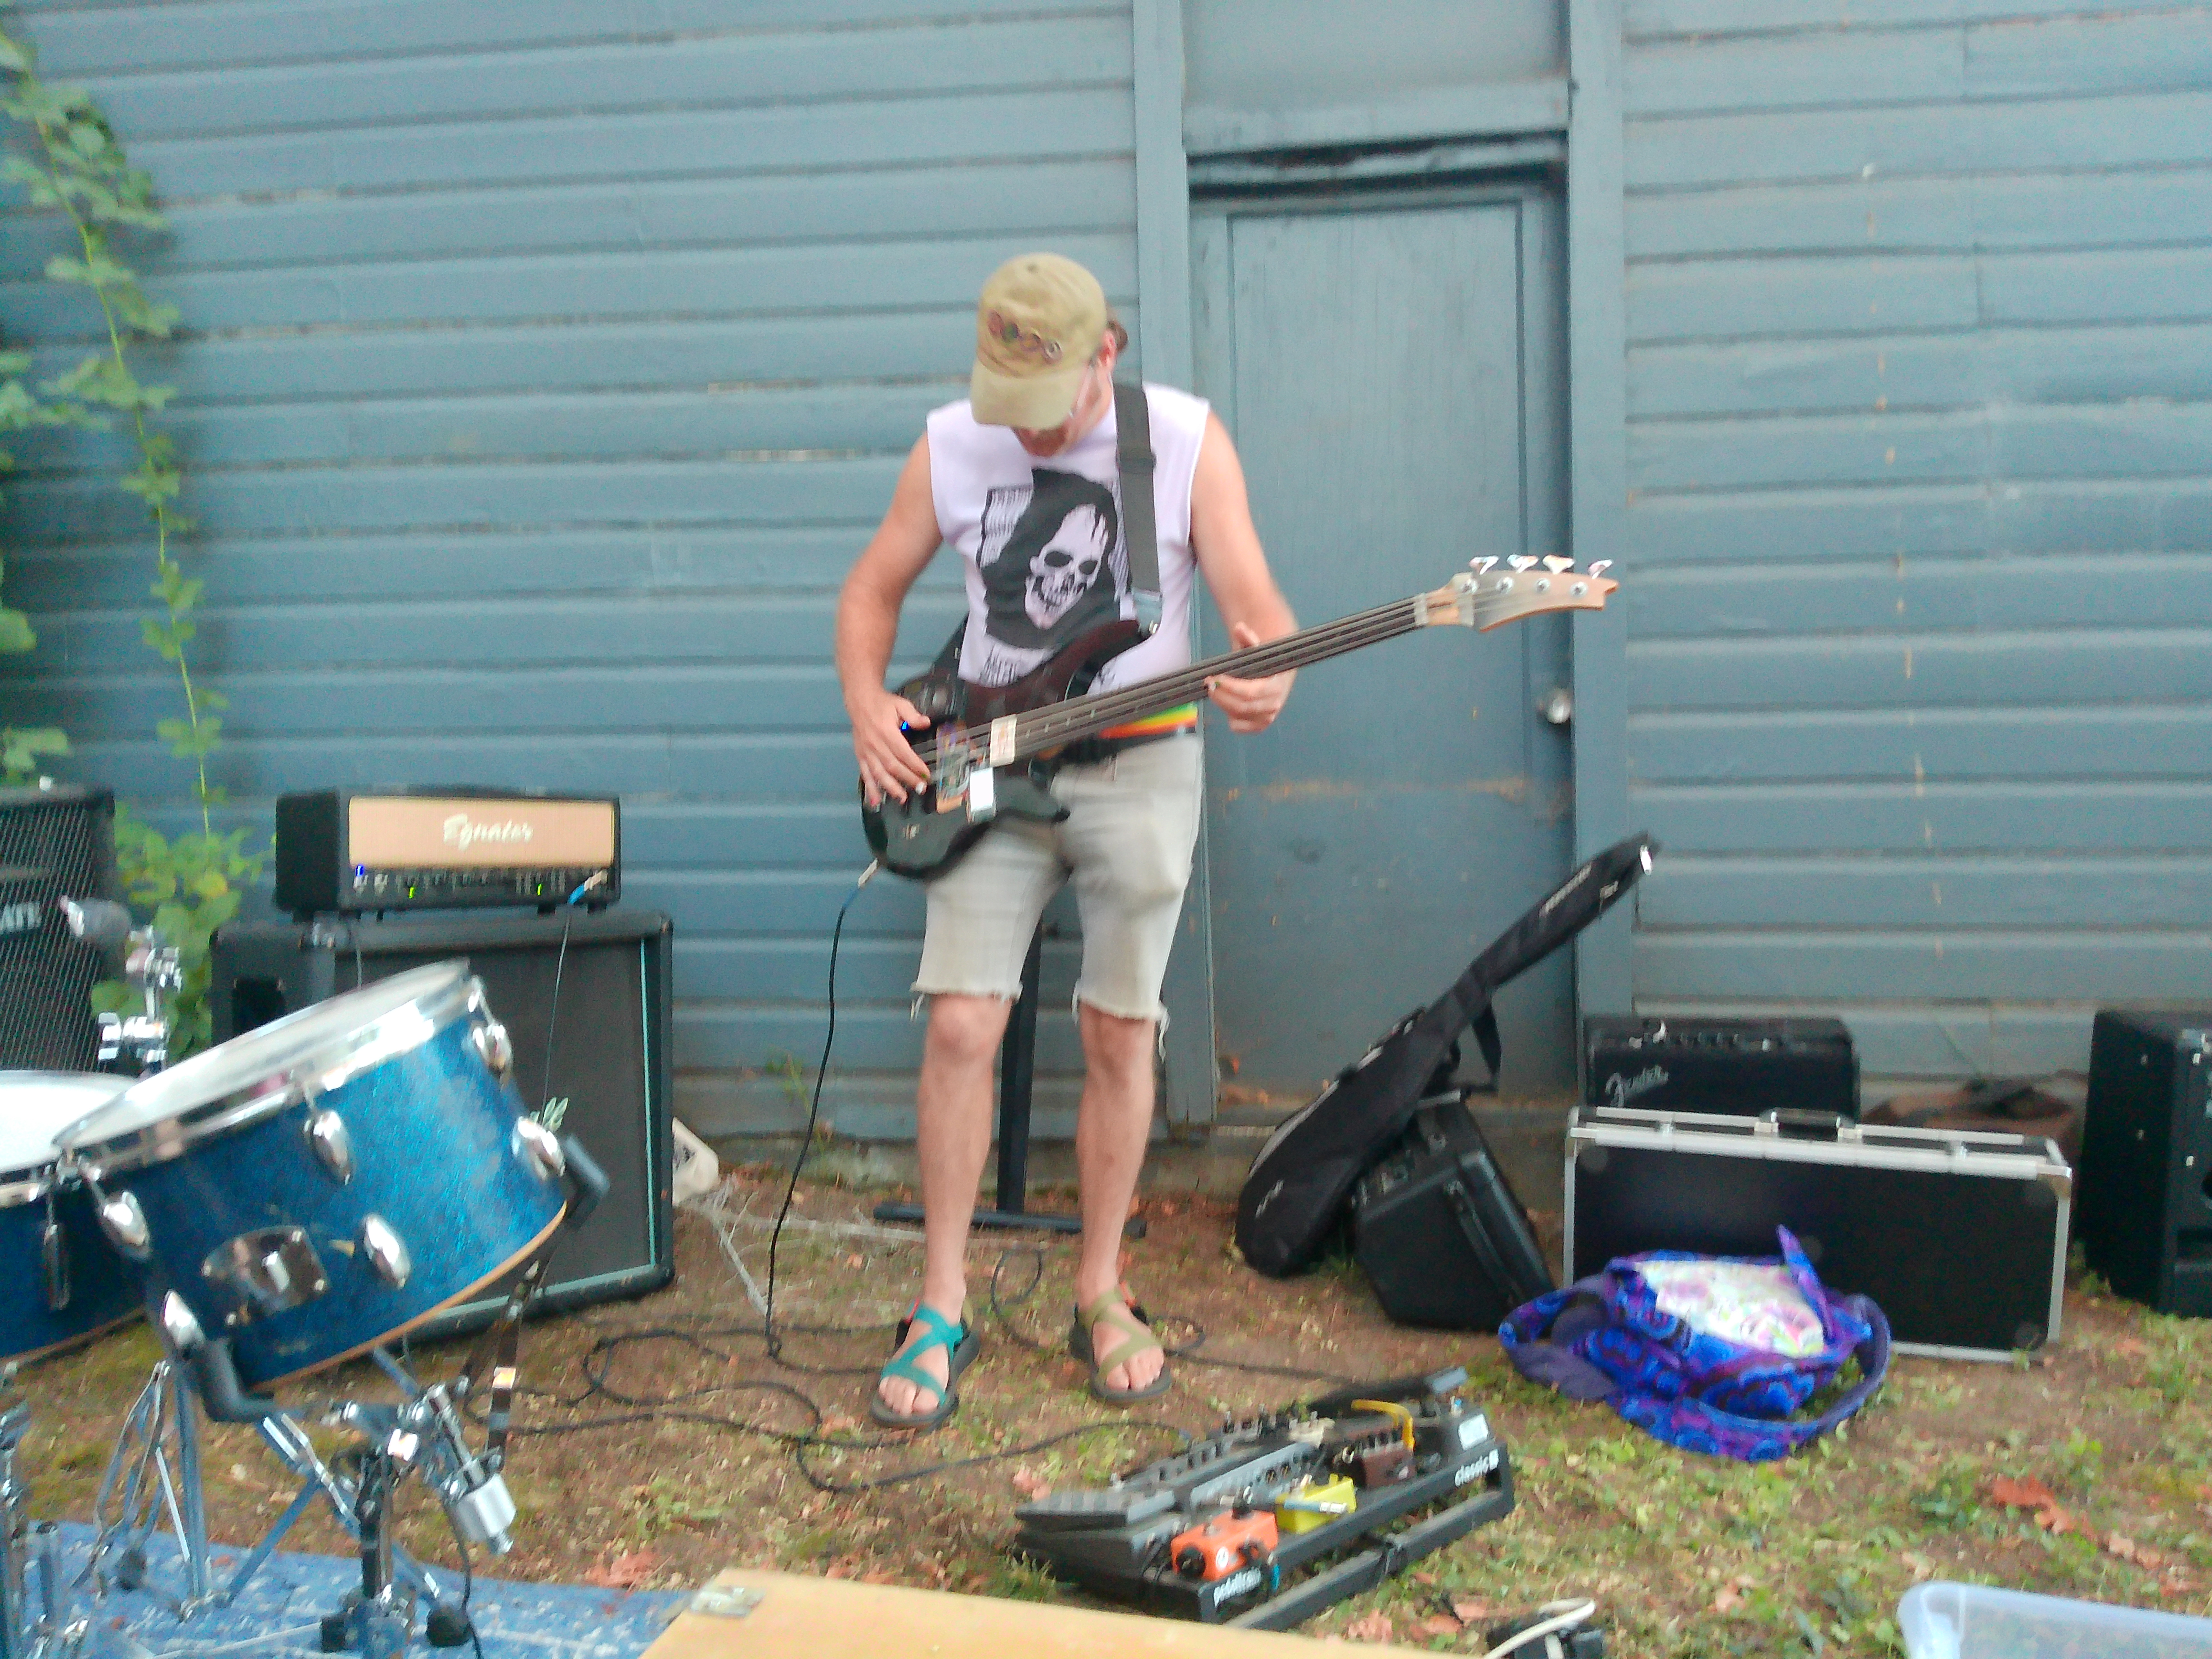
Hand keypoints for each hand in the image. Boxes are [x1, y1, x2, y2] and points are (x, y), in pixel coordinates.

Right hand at [849, 685, 932, 807]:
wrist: (860, 700)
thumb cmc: (882, 703)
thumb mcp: (900, 704)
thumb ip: (913, 716)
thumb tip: (926, 723)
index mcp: (886, 732)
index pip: (903, 753)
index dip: (915, 765)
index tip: (926, 774)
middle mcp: (875, 744)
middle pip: (893, 766)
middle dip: (907, 779)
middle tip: (921, 789)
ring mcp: (866, 752)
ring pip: (879, 773)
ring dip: (890, 787)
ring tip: (902, 798)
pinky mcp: (860, 756)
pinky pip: (865, 774)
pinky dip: (870, 788)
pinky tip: (875, 801)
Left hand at [1206, 622, 1293, 734]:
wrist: (1274, 676)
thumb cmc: (1263, 663)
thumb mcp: (1256, 649)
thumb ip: (1248, 638)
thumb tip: (1239, 628)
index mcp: (1276, 686)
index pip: (1251, 692)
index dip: (1230, 687)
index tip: (1215, 678)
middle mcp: (1274, 704)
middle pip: (1242, 706)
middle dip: (1221, 696)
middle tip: (1208, 684)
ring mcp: (1267, 717)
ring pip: (1238, 716)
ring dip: (1223, 704)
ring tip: (1214, 691)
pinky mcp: (1259, 725)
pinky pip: (1239, 727)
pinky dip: (1230, 718)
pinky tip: (1226, 704)